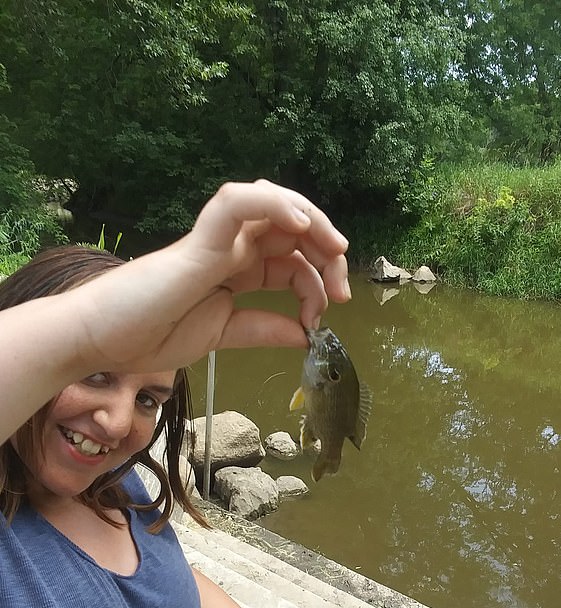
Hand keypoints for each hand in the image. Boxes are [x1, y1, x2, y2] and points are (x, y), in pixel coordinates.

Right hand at [79, 180, 349, 374]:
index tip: (323, 320)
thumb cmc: (152, 333)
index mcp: (238, 269)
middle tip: (342, 292)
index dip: (319, 284)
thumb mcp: (223, 335)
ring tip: (336, 251)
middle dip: (328, 254)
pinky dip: (274, 202)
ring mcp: (216, 239)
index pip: (293, 260)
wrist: (102, 338)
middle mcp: (231, 247)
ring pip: (273, 204)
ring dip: (313, 222)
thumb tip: (306, 334)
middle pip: (293, 229)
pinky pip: (238, 203)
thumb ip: (263, 329)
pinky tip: (301, 222)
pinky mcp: (199, 239)